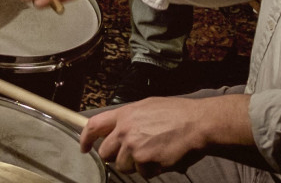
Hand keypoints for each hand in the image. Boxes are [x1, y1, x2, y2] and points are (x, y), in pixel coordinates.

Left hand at [82, 96, 208, 175]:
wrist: (196, 124)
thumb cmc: (177, 114)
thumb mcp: (147, 106)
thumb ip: (130, 119)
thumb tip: (119, 129)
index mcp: (124, 114)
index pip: (94, 126)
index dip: (86, 139)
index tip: (84, 148)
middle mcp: (125, 130)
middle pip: (106, 153)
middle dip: (116, 157)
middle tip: (132, 155)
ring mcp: (134, 147)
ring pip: (123, 166)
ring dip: (136, 165)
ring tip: (153, 154)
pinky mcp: (145, 161)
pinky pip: (142, 174)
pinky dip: (151, 171)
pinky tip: (162, 159)